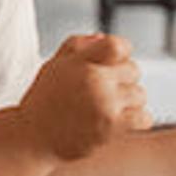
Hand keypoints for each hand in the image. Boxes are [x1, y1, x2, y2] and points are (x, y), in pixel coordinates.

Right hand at [18, 33, 150, 161]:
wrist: (32, 139)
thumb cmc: (44, 102)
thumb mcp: (54, 66)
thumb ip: (77, 46)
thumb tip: (103, 37)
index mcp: (79, 61)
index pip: (119, 45)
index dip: (121, 53)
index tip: (113, 64)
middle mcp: (93, 79)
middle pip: (133, 70)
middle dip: (123, 80)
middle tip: (105, 93)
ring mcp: (104, 103)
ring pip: (139, 94)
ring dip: (129, 102)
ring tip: (109, 108)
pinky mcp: (111, 126)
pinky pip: (143, 117)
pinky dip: (139, 120)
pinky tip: (123, 121)